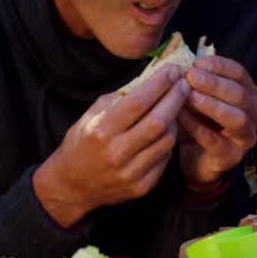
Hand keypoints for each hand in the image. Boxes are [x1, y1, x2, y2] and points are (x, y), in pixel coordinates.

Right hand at [33, 64, 190, 226]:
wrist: (73, 186)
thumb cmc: (83, 143)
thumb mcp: (92, 114)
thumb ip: (121, 97)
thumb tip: (152, 78)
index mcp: (101, 130)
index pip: (138, 102)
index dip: (159, 84)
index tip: (172, 70)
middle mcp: (116, 153)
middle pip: (158, 121)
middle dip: (175, 98)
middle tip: (184, 84)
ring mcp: (130, 173)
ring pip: (166, 140)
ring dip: (175, 120)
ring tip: (173, 107)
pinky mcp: (141, 187)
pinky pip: (165, 158)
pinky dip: (167, 141)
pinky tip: (164, 132)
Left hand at [178, 56, 256, 189]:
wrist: (196, 158)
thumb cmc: (199, 120)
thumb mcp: (198, 95)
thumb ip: (194, 78)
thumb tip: (180, 58)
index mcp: (248, 93)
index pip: (239, 73)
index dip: (220, 66)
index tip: (197, 62)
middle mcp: (254, 113)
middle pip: (240, 94)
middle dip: (214, 83)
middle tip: (191, 76)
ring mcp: (246, 137)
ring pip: (236, 118)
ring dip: (211, 105)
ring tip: (189, 96)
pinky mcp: (231, 156)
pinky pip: (215, 140)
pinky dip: (197, 126)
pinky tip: (180, 117)